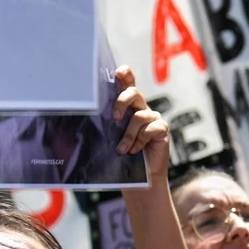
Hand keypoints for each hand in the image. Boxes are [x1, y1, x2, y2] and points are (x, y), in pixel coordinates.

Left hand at [110, 66, 170, 180]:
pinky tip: (135, 151)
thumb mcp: (111, 137)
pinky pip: (150, 129)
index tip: (117, 72)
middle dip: (122, 101)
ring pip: (139, 116)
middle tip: (114, 117)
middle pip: (134, 92)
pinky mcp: (162, 129)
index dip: (125, 75)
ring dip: (128, 135)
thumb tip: (86, 116)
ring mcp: (153, 118)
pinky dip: (140, 141)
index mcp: (128, 106)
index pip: (128, 84)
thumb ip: (106, 124)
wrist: (140, 177)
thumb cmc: (122, 156)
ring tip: (122, 149)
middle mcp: (141, 108)